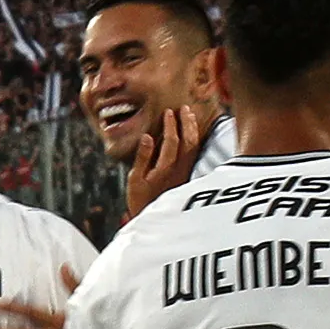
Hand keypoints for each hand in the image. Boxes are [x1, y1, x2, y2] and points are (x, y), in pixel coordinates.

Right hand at [122, 104, 209, 222]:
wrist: (151, 220)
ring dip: (192, 130)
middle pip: (188, 142)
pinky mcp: (187, 176)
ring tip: (190, 116)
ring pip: (194, 147)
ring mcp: (185, 173)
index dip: (171, 125)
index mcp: (165, 169)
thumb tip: (147, 137)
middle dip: (187, 123)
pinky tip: (192, 133)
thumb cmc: (140, 200)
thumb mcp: (134, 180)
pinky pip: (195, 154)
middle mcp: (178, 170)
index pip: (172, 142)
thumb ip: (142, 157)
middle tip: (184, 108)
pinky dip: (194, 140)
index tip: (169, 112)